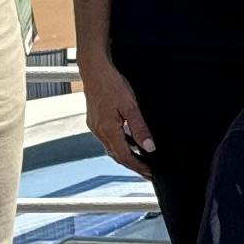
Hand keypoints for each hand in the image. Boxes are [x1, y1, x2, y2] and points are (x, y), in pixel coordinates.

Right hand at [80, 60, 156, 175]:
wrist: (94, 69)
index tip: (149, 173)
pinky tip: (128, 140)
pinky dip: (119, 143)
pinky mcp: (94, 120)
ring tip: (140, 159)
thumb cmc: (111, 84)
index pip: (125, 157)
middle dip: (132, 164)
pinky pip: (108, 138)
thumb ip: (140, 128)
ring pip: (111, 147)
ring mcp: (95, 126)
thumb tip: (150, 147)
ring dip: (125, 155)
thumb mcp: (130, 106)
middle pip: (117, 155)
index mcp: (107, 131)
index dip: (138, 167)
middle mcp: (99, 132)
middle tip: (147, 170)